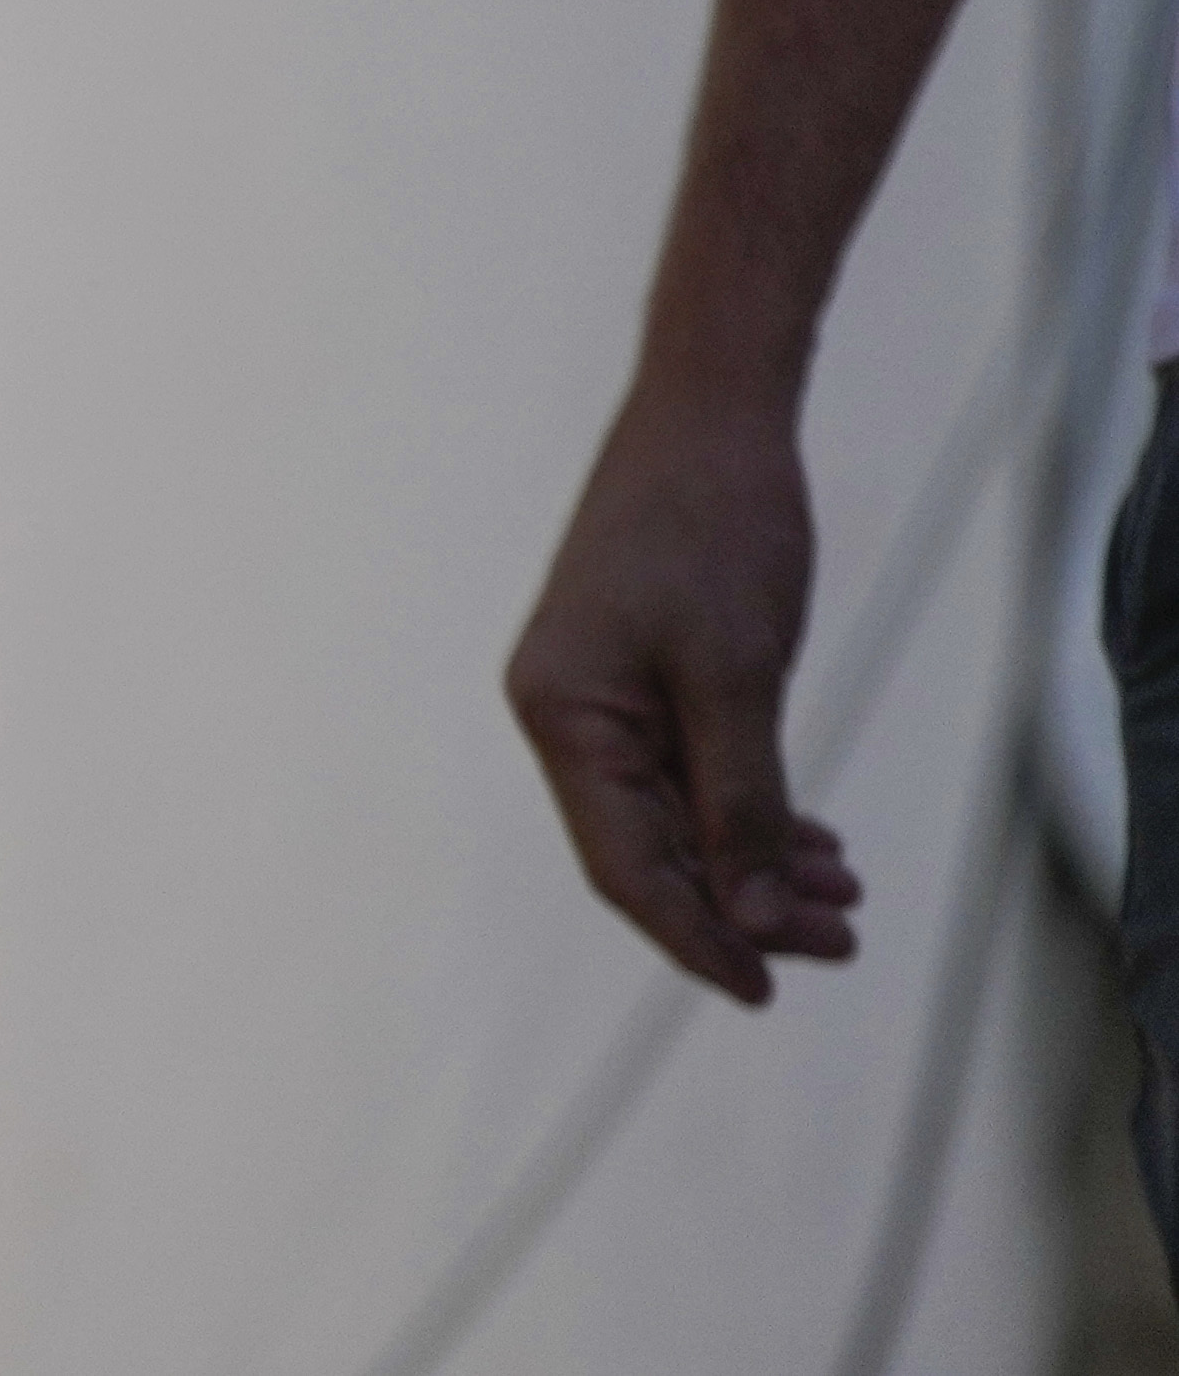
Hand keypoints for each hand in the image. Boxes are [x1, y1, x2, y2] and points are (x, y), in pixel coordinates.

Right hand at [504, 374, 867, 1002]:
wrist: (709, 419)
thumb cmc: (712, 533)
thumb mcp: (736, 676)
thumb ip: (740, 802)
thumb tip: (752, 919)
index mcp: (563, 715)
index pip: (624, 865)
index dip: (695, 937)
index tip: (769, 990)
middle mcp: (567, 715)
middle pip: (653, 851)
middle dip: (744, 906)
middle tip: (844, 942)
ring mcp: (603, 696)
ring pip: (680, 819)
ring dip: (758, 866)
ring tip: (848, 896)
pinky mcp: (643, 678)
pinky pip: (691, 776)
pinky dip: (753, 816)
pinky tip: (816, 843)